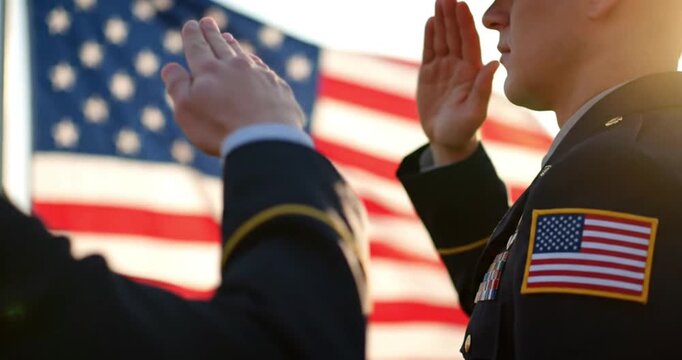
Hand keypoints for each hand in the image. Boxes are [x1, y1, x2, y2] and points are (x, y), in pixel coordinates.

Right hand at [161, 18, 304, 155]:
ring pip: (242, 54)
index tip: (191, 25)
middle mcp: (234, 66)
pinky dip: (255, 62)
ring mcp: (259, 75)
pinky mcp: (277, 87)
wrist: (266, 140)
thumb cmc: (220, 128)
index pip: (197, 47)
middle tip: (207, 22)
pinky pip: (263, 69)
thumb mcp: (187, 110)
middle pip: (220, 46)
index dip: (193, 35)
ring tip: (227, 37)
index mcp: (209, 70)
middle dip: (211, 33)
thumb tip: (170, 67)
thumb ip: (177, 86)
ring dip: (233, 45)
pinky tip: (254, 61)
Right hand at [417, 0, 498, 164]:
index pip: (468, 42)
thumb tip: (494, 63)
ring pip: (442, 39)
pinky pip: (430, 51)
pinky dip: (430, 36)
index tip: (461, 5)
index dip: (464, 23)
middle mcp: (459, 66)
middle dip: (451, 15)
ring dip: (441, 21)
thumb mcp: (475, 111)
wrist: (447, 139)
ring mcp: (444, 68)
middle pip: (455, 35)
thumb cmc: (464, 129)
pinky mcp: (429, 74)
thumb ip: (483, 88)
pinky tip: (430, 21)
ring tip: (439, 1)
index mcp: (472, 71)